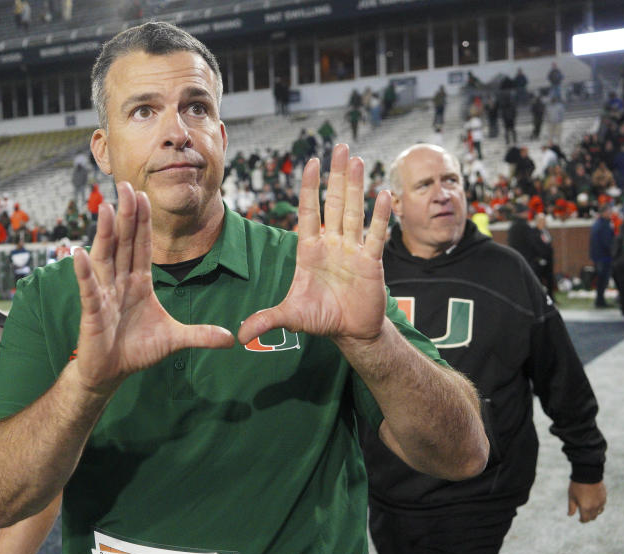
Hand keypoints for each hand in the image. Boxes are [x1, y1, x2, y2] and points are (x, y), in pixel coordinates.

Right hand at [71, 182, 233, 393]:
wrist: (112, 373)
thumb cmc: (137, 350)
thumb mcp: (175, 340)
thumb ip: (201, 335)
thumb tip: (231, 339)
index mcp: (139, 283)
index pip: (142, 246)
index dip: (143, 221)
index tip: (143, 195)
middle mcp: (120, 282)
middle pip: (124, 243)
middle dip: (126, 215)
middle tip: (125, 186)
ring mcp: (105, 295)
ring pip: (105, 258)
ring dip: (105, 234)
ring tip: (106, 209)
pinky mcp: (92, 312)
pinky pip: (88, 289)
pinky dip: (82, 272)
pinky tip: (78, 252)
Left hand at [237, 144, 391, 346]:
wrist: (350, 332)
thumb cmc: (321, 318)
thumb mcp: (290, 317)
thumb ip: (266, 321)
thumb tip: (239, 336)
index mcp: (310, 250)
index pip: (308, 212)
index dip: (309, 188)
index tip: (311, 163)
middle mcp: (332, 244)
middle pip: (334, 203)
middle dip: (335, 176)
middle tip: (339, 147)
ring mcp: (353, 250)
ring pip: (354, 212)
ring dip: (355, 186)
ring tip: (356, 160)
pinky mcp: (371, 262)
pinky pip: (376, 235)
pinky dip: (381, 216)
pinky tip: (384, 194)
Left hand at [568, 480, 606, 522]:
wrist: (588, 474)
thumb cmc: (577, 485)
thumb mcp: (571, 496)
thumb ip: (571, 507)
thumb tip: (570, 515)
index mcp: (585, 508)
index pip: (585, 519)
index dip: (582, 520)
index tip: (580, 519)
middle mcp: (594, 507)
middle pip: (592, 517)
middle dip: (588, 517)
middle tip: (583, 514)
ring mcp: (601, 503)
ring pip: (598, 512)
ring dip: (594, 513)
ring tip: (589, 509)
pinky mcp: (604, 498)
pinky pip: (602, 506)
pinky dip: (598, 507)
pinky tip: (593, 503)